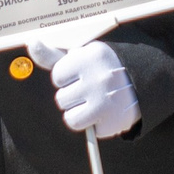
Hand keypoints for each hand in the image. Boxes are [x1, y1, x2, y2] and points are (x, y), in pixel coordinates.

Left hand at [27, 36, 141, 139]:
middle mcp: (97, 78)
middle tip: (92, 88)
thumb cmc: (103, 68)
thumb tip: (31, 43)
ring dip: (80, 112)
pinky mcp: (111, 122)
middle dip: (73, 96)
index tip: (82, 73)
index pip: (57, 76)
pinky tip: (105, 112)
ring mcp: (105, 102)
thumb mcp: (82, 56)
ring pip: (70, 118)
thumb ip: (54, 55)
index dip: (67, 77)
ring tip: (96, 101)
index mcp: (89, 57)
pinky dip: (94, 124)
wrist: (141, 82)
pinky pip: (87, 130)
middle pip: (62, 99)